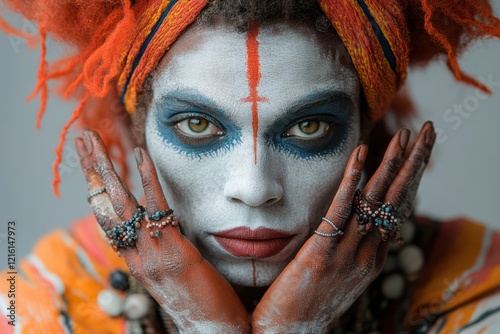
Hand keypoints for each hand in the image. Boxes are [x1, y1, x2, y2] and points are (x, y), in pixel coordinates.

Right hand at [76, 129, 248, 332]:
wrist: (213, 330)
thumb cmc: (198, 300)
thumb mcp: (171, 273)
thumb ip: (161, 248)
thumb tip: (161, 224)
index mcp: (135, 260)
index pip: (106, 218)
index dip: (96, 188)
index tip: (90, 163)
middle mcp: (136, 256)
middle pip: (105, 206)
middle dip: (92, 170)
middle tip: (83, 139)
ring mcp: (151, 254)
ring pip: (120, 205)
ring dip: (105, 168)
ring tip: (94, 140)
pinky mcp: (173, 252)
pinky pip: (157, 208)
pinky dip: (147, 179)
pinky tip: (141, 155)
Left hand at [252, 122, 435, 332]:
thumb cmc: (312, 303)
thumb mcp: (341, 275)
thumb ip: (353, 249)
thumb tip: (359, 226)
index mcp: (373, 256)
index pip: (397, 208)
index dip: (409, 177)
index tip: (417, 151)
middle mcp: (369, 253)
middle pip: (397, 199)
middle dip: (414, 163)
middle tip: (427, 131)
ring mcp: (348, 253)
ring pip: (375, 202)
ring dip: (391, 164)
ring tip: (405, 136)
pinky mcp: (322, 253)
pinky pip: (340, 212)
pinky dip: (352, 181)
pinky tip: (361, 156)